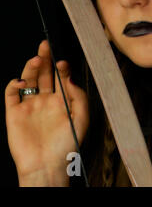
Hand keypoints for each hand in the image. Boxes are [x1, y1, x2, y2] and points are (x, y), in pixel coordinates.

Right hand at [4, 40, 88, 185]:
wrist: (47, 165)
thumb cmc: (67, 145)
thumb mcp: (81, 119)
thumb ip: (79, 97)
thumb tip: (71, 79)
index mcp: (63, 101)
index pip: (61, 77)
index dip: (62, 68)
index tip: (63, 63)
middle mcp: (46, 100)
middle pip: (44, 74)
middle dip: (45, 58)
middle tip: (46, 45)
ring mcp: (29, 105)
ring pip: (28, 80)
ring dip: (31, 67)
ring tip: (37, 58)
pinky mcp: (14, 113)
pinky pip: (11, 95)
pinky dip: (13, 85)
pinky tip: (20, 81)